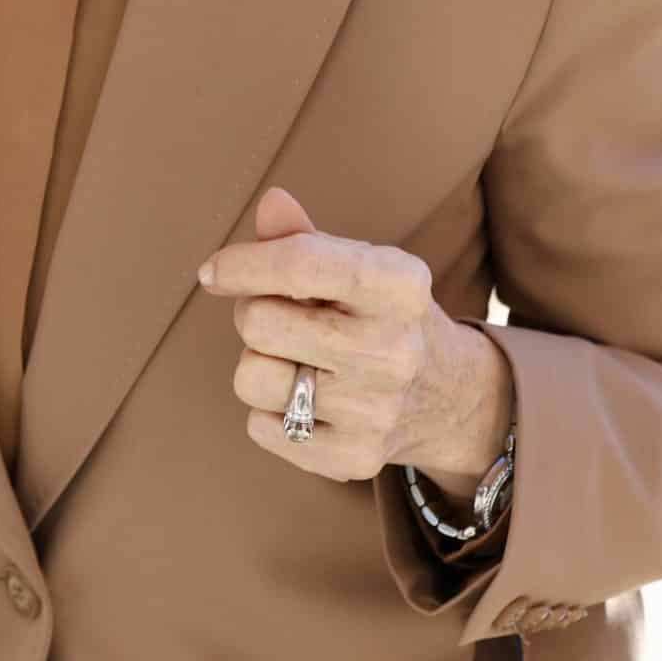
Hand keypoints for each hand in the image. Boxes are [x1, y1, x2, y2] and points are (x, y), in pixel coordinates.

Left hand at [199, 188, 512, 492]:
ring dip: (257, 364)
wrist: (448, 396)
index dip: (242, 264)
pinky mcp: (356, 457)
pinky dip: (268, 412)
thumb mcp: (361, 267)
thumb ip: (305, 237)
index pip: (300, 265)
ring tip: (294, 359)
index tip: (213, 271)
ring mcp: (376, 410)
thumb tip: (270, 203)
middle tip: (281, 317)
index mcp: (398, 287)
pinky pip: (261, 427)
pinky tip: (307, 400)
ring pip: (252, 378)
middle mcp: (392, 349)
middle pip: (260, 323)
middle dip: (253, 313)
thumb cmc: (383, 316)